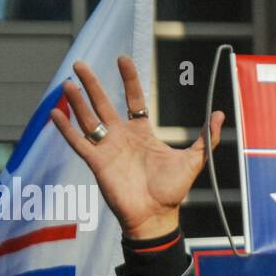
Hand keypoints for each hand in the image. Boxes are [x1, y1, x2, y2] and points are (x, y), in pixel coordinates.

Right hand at [51, 56, 224, 238]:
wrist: (156, 216)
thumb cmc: (172, 190)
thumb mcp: (194, 159)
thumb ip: (207, 137)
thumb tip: (220, 113)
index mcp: (142, 133)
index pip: (133, 100)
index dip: (129, 80)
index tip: (123, 59)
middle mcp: (122, 137)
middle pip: (103, 104)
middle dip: (93, 84)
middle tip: (81, 64)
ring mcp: (108, 149)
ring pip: (88, 119)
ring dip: (77, 102)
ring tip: (68, 83)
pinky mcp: (97, 163)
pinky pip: (78, 143)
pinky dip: (66, 129)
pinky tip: (55, 114)